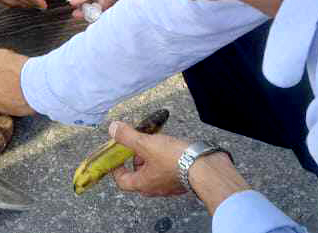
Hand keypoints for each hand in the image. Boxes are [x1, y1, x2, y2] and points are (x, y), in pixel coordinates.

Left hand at [109, 123, 249, 212]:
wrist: (205, 167)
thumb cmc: (175, 159)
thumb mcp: (146, 144)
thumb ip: (128, 137)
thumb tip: (113, 129)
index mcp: (143, 184)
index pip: (123, 182)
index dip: (117, 170)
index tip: (117, 158)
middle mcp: (156, 188)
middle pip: (139, 177)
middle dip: (136, 161)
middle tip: (138, 146)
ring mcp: (170, 186)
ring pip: (155, 174)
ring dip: (152, 160)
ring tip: (156, 143)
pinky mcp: (183, 180)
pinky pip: (170, 172)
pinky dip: (166, 161)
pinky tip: (172, 149)